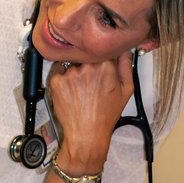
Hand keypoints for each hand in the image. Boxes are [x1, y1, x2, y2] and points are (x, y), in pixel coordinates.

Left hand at [50, 52, 133, 168]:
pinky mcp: (56, 80)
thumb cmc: (106, 114)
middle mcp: (87, 67)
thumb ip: (126, 66)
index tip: (100, 68)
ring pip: (72, 65)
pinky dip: (62, 79)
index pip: (102, 51)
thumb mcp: (126, 90)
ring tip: (80, 91)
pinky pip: (58, 71)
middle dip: (88, 67)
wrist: (87, 133)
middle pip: (86, 57)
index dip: (101, 59)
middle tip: (90, 84)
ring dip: (74, 74)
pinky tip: (69, 92)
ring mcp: (71, 73)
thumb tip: (124, 49)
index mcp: (106, 66)